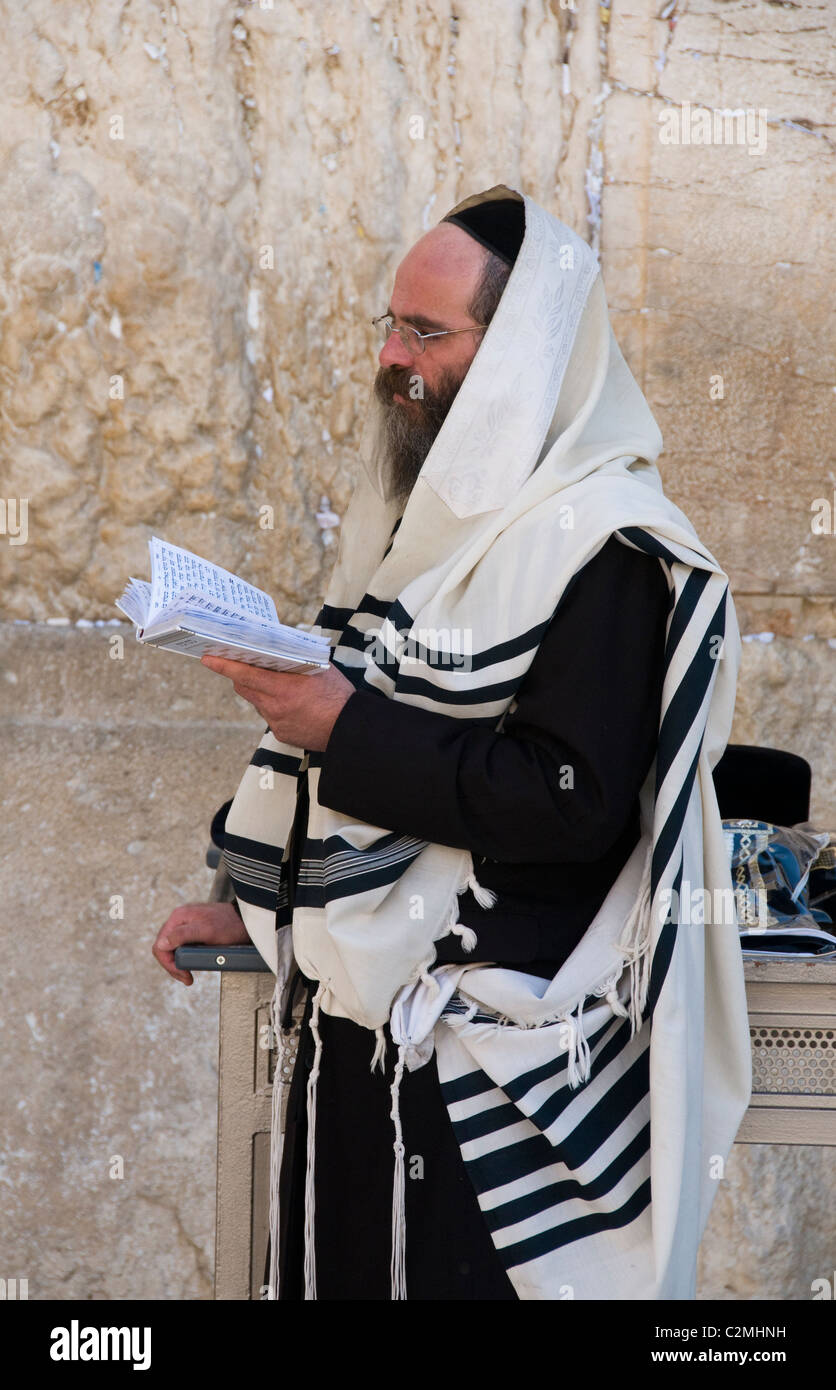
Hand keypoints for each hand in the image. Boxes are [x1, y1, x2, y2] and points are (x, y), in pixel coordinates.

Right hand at [152, 901, 249, 985]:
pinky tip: (192, 965)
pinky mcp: (192, 931)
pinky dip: (184, 958)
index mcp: (178, 918)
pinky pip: (182, 947)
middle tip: (186, 979)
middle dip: (173, 966)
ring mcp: (185, 925)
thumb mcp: (207, 931)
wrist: (245, 921)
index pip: (160, 945)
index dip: (168, 964)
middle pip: (165, 948)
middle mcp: (179, 920)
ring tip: (188, 976)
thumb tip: (162, 944)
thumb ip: (183, 935)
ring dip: (178, 964)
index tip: (182, 974)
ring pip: (172, 949)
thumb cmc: (229, 924)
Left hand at [199, 655, 354, 750]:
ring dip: (262, 692)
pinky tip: (294, 707)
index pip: (244, 674)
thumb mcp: (319, 668)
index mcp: (283, 688)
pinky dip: (276, 709)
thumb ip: (297, 658)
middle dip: (241, 675)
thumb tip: (281, 646)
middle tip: (243, 664)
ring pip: (258, 702)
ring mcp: (276, 723)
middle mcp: (275, 707)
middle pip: (245, 688)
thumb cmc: (339, 695)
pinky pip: (271, 717)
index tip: (208, 658)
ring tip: (282, 686)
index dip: (224, 665)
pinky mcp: (281, 735)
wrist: (351, 730)